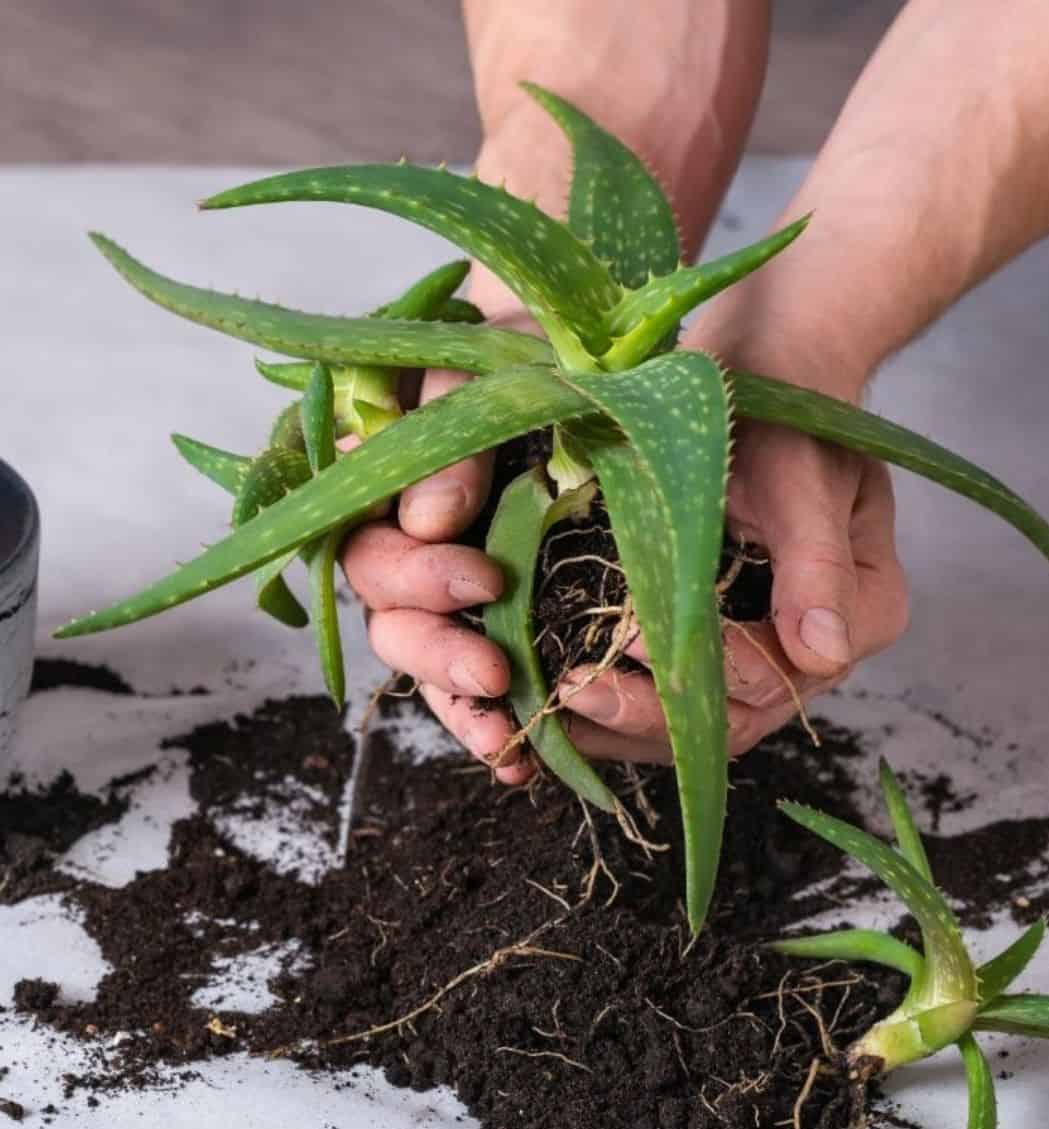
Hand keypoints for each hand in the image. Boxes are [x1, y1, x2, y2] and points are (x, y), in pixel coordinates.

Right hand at [341, 293, 539, 785]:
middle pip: (387, 612)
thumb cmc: (520, 343)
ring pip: (423, 656)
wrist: (577, 344)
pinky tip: (517, 762)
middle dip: (437, 646)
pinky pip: (471, 675)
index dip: (416, 576)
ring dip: (457, 701)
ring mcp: (442, 581)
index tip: (482, 575)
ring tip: (504, 734)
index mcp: (375, 479)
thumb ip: (447, 428)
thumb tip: (428, 521)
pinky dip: (489, 720)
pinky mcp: (490, 609)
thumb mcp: (481, 359)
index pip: (367, 547)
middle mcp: (398, 537)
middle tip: (493, 669)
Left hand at [558, 401, 909, 762]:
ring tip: (550, 711)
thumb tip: (825, 651)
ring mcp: (760, 649)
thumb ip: (815, 562)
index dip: (714, 672)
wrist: (758, 379)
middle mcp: (812, 648)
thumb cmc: (785, 415)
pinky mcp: (711, 639)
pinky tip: (557, 702)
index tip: (639, 641)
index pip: (786, 675)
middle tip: (574, 692)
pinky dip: (613, 703)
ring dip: (621, 723)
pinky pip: (666, 693)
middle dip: (650, 714)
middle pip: (736, 716)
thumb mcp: (800, 477)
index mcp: (861, 614)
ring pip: (695, 721)